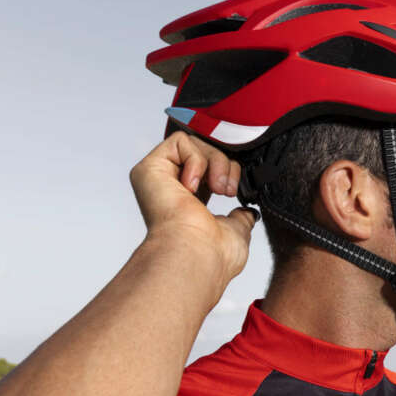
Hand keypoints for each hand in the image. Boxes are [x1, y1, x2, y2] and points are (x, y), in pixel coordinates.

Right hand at [128, 132, 256, 284]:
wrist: (198, 254)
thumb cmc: (214, 253)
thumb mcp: (236, 229)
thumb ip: (240, 216)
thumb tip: (247, 212)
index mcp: (187, 203)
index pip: (207, 170)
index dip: (226, 170)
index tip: (234, 191)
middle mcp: (169, 189)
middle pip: (204, 151)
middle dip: (225, 165)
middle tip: (228, 190)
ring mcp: (157, 178)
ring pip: (195, 143)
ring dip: (216, 163)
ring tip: (218, 189)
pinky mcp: (149, 168)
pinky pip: (180, 141)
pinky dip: (197, 160)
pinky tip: (191, 187)